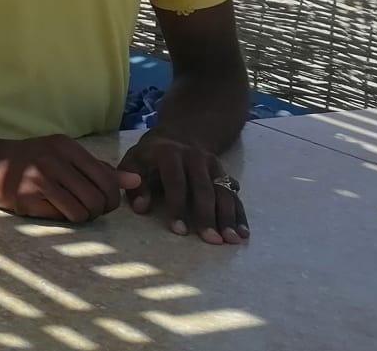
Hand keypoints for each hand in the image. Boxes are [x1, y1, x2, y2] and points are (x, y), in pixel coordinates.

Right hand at [0, 135, 141, 222]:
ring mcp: (41, 177)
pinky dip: (68, 219)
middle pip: (100, 196)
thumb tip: (135, 181)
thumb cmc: (28, 160)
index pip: (107, 178)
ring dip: (85, 217)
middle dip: (100, 210)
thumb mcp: (63, 156)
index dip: (112, 197)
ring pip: (85, 209)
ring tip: (74, 212)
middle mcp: (56, 159)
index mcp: (67, 147)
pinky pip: (65, 215)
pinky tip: (56, 211)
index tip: (102, 202)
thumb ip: (97, 168)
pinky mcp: (28, 195)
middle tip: (90, 211)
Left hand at [119, 132, 247, 244]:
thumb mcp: (133, 162)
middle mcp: (195, 157)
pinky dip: (239, 214)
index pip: (175, 182)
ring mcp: (213, 165)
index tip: (180, 231)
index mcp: (169, 153)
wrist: (178, 135)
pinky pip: (233, 194)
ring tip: (232, 240)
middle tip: (212, 240)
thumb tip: (140, 207)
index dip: (177, 206)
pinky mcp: (225, 173)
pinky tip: (243, 232)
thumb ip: (133, 183)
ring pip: (223, 192)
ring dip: (229, 217)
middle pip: (204, 189)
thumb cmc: (150, 156)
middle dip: (208, 216)